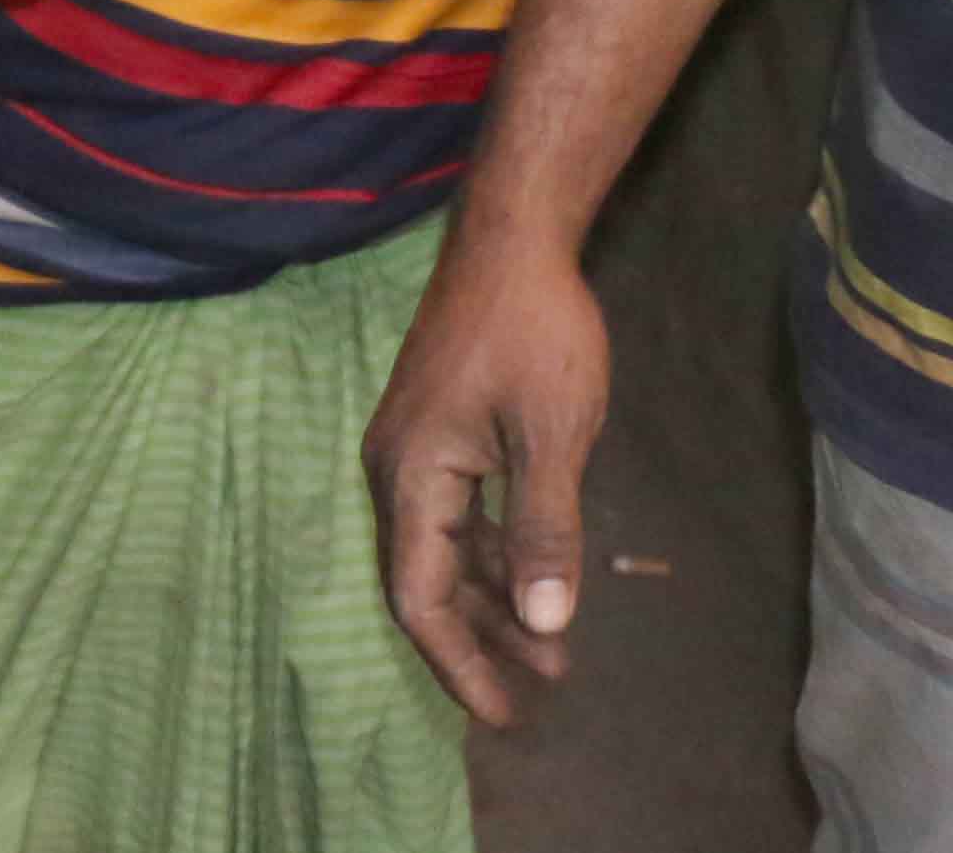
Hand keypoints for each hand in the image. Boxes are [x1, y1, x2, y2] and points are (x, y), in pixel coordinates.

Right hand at [363, 227, 610, 728]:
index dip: (459, 661)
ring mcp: (415, 447)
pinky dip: (497, 553)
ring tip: (555, 649)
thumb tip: (547, 625)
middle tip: (539, 692)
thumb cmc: (534, 333)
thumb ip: (544, 533)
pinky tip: (540, 574)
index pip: (419, 597)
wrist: (515, 238)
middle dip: (482, 639)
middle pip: (426, 580)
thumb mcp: (551, 438)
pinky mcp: (440, 429)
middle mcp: (396, 469)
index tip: (502, 714)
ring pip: (446, 548)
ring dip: (496, 598)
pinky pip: (459, 514)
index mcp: (409, 476)